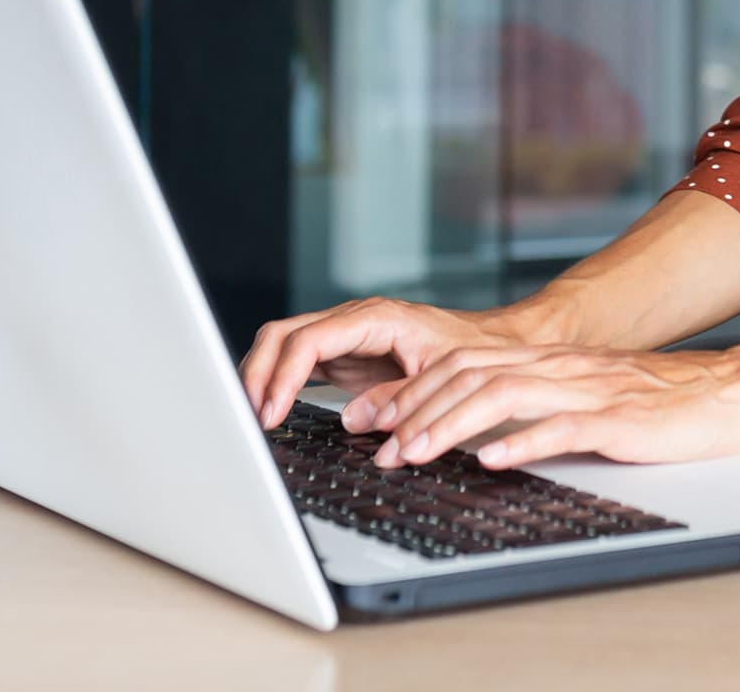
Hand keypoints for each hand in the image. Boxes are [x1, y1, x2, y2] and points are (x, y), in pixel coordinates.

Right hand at [239, 298, 553, 429]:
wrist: (490, 346)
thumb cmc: (472, 356)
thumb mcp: (441, 378)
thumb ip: (399, 397)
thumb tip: (353, 419)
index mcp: (376, 318)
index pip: (311, 339)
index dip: (284, 376)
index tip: (270, 413)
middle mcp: (354, 320)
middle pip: (283, 334)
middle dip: (258, 374)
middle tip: (248, 420)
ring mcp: (344, 335)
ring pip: (282, 343)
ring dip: (260, 377)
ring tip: (250, 420)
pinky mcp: (342, 354)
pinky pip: (296, 360)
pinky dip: (276, 383)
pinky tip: (268, 411)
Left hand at [344, 340, 739, 469]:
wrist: (727, 391)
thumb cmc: (658, 403)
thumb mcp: (585, 395)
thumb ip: (536, 404)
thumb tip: (478, 434)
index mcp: (549, 361)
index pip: (465, 364)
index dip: (414, 389)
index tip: (374, 417)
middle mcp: (561, 368)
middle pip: (472, 374)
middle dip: (417, 408)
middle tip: (379, 443)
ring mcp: (588, 391)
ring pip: (505, 395)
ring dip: (454, 425)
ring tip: (417, 452)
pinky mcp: (618, 420)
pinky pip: (563, 428)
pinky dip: (523, 443)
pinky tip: (493, 460)